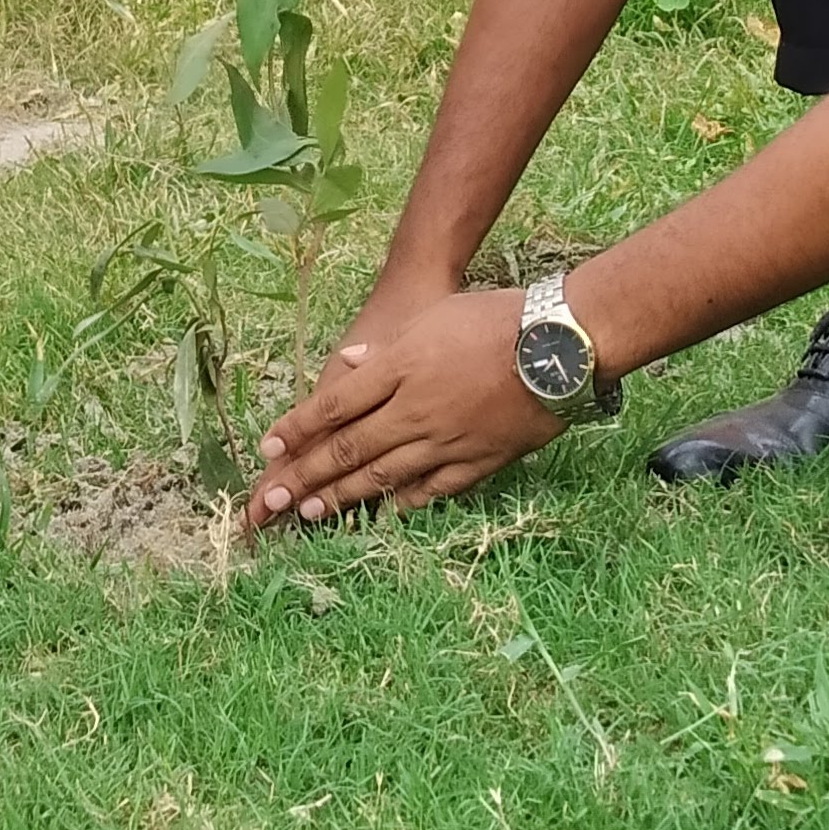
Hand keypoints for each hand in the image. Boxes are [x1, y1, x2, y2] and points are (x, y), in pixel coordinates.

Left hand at [242, 286, 566, 537]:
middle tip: (273, 501)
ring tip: (312, 512)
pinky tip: (385, 512)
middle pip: (349, 448)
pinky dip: (404, 502)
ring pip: (383, 475)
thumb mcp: (432, 317)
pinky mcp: (478, 460)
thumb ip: (386, 347)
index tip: (269, 449)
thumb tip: (348, 364)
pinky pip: (433, 488)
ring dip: (343, 496)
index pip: (333, 404)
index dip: (297, 429)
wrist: (559, 345)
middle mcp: (413, 409)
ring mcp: (445, 439)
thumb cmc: (497, 317)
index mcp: (398, 367)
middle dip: (306, 476)